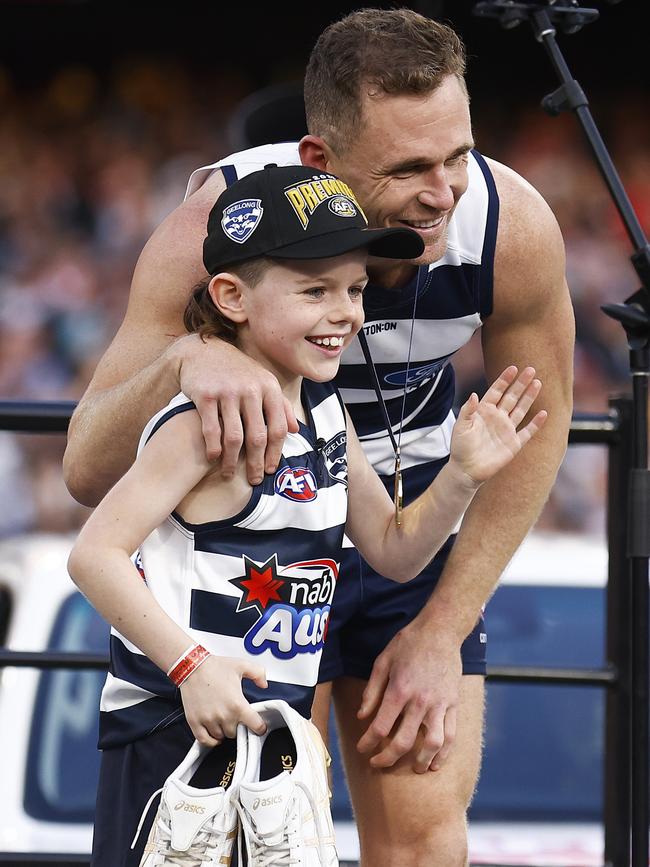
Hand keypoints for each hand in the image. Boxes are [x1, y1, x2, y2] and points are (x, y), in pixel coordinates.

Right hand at [174, 334, 298, 484]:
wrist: (203, 351)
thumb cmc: (238, 372)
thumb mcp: (263, 382)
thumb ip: (281, 405)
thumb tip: (295, 430)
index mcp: (269, 388)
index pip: (277, 428)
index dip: (275, 453)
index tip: (270, 470)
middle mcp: (250, 389)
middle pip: (257, 436)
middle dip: (256, 463)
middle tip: (253, 480)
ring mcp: (227, 392)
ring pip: (234, 437)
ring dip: (232, 461)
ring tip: (229, 474)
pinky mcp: (205, 395)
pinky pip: (211, 429)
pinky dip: (213, 448)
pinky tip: (214, 458)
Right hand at [179, 655, 267, 744]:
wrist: (193, 666)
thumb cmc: (215, 666)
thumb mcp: (242, 665)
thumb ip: (258, 674)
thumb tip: (264, 684)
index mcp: (237, 704)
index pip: (256, 726)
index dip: (260, 728)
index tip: (259, 727)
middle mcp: (224, 715)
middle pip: (236, 732)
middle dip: (237, 725)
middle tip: (234, 715)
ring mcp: (208, 720)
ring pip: (221, 737)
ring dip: (223, 731)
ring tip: (223, 719)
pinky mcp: (195, 722)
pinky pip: (205, 740)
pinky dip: (211, 740)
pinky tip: (214, 733)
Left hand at [356, 622, 461, 773]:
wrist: (440, 631)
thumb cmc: (408, 643)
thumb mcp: (382, 661)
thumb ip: (372, 691)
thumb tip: (362, 717)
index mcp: (399, 690)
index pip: (380, 727)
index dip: (368, 742)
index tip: (362, 749)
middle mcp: (419, 701)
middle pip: (403, 742)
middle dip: (387, 758)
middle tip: (379, 764)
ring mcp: (439, 704)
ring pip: (432, 744)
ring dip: (421, 762)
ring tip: (414, 769)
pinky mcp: (453, 704)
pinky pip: (451, 734)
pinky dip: (445, 753)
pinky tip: (436, 762)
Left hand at [450, 366, 546, 484]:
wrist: (467, 470)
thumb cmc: (460, 447)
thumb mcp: (460, 426)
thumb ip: (468, 410)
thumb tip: (474, 394)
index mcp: (484, 411)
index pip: (496, 391)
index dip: (504, 380)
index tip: (513, 368)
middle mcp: (497, 417)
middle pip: (511, 397)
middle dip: (521, 383)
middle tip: (531, 369)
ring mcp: (506, 430)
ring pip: (521, 409)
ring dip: (529, 397)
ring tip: (538, 383)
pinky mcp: (514, 444)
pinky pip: (527, 431)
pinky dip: (536, 423)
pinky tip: (544, 413)